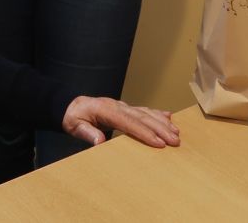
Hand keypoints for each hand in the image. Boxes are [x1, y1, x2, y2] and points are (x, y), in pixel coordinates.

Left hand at [61, 96, 179, 149]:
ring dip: (162, 122)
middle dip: (160, 128)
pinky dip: (157, 113)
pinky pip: (143, 110)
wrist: (71, 105)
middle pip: (142, 117)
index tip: (158, 142)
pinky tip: (168, 116)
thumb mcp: (74, 125)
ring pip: (146, 112)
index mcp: (106, 110)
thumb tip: (99, 141)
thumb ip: (87, 133)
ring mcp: (122, 106)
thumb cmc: (73, 117)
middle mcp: (117, 106)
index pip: (129, 122)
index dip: (144, 132)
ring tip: (176, 132)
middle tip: (175, 140)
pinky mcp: (125, 108)